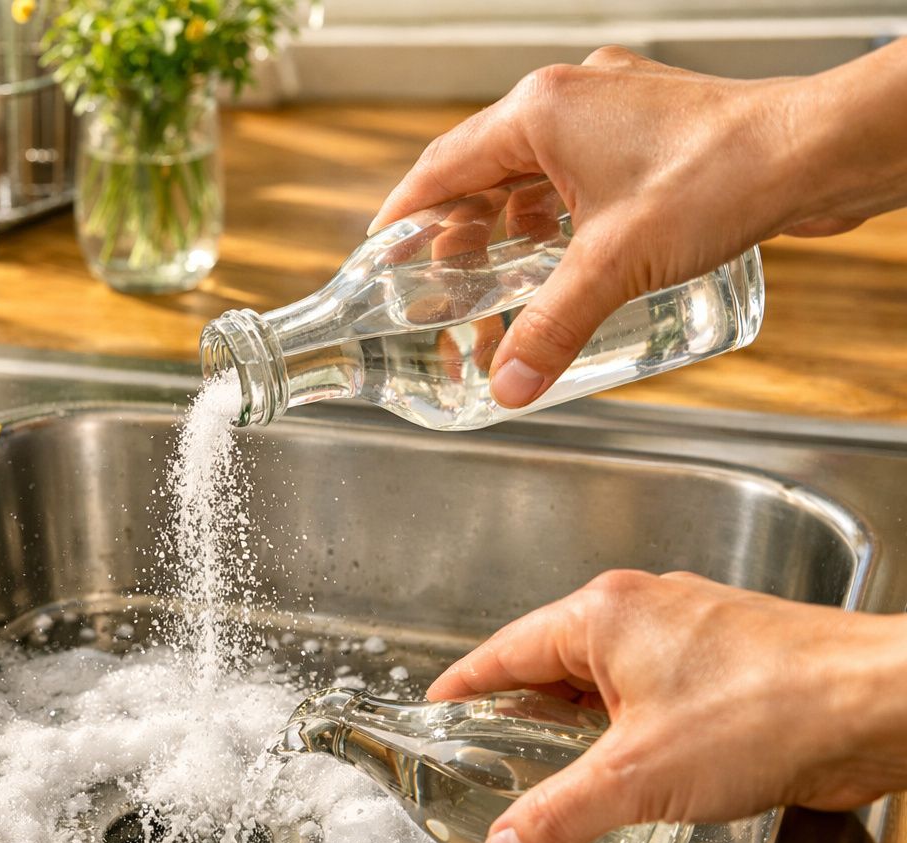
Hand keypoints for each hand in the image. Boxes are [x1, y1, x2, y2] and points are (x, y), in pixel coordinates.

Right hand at [367, 42, 906, 408]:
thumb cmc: (724, 177)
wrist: (820, 150)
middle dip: (460, 236)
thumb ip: (552, 328)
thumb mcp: (616, 265)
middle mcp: (571, 99)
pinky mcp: (651, 129)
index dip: (404, 216)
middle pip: (485, 171)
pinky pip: (578, 172)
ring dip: (510, 229)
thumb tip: (508, 383)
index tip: (381, 253)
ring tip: (500, 284)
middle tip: (442, 290)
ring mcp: (614, 109)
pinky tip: (566, 258)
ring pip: (534, 172)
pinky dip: (557, 215)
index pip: (441, 167)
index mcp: (541, 112)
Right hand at [426, 570, 906, 842]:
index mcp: (602, 614)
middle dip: (521, 711)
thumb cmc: (768, 708)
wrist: (877, 705)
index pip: (503, 650)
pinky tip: (634, 768)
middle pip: (553, 661)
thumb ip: (561, 814)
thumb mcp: (638, 777)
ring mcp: (687, 632)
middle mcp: (641, 610)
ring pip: (607, 676)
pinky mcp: (726, 661)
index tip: (436, 710)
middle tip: (488, 756)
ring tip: (556, 771)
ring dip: (580, 723)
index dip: (463, 686)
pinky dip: (629, 726)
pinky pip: (653, 689)